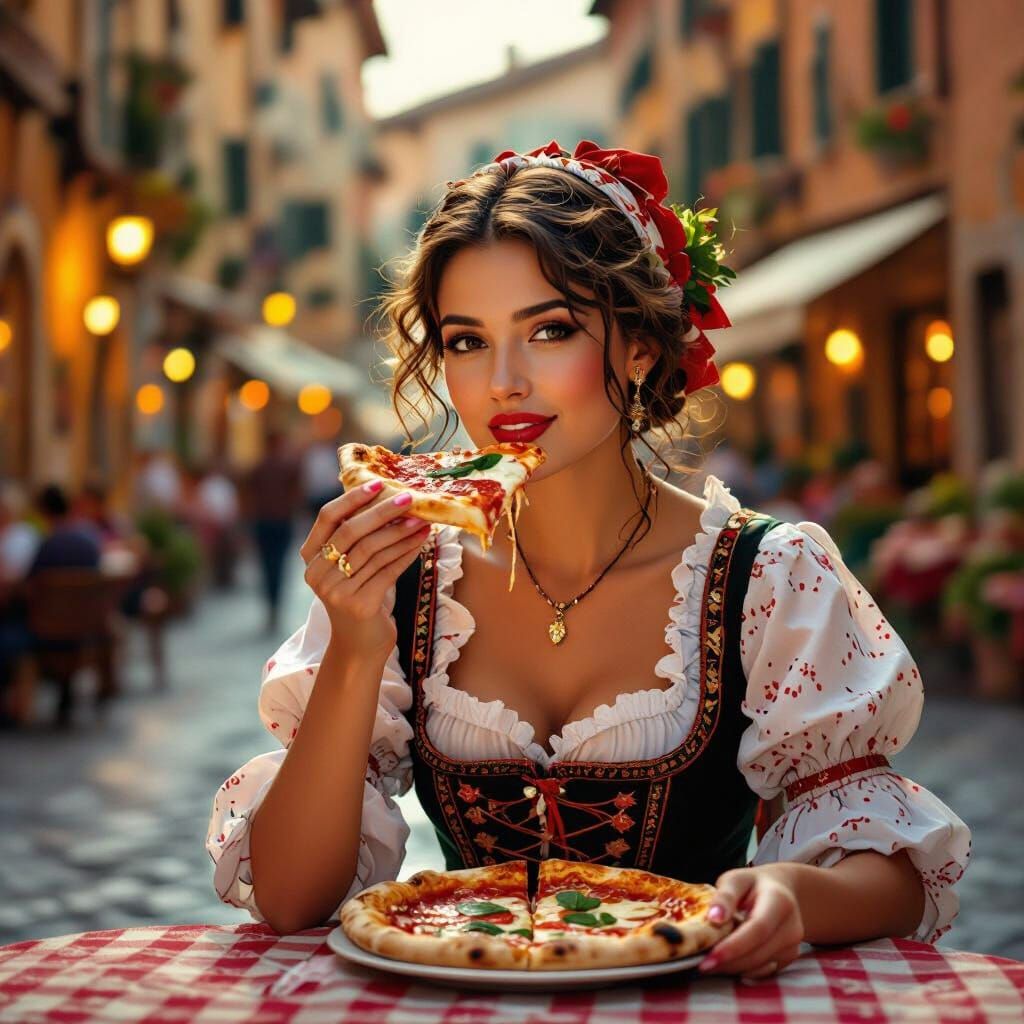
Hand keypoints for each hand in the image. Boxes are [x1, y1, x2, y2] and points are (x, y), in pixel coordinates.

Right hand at [299, 481, 431, 661]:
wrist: (360, 644)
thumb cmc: (359, 595)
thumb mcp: (349, 565)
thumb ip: (356, 537)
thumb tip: (388, 497)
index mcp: (310, 558)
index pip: (327, 518)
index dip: (352, 498)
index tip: (378, 484)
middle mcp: (317, 574)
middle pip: (351, 532)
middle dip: (383, 512)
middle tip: (409, 499)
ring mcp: (335, 592)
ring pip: (373, 551)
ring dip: (400, 532)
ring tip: (422, 520)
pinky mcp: (358, 605)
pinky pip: (387, 571)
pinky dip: (406, 554)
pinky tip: (421, 542)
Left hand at [698, 865, 804, 979]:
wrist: (781, 891)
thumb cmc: (753, 884)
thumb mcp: (736, 880)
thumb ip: (725, 896)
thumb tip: (714, 918)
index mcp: (780, 902)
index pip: (758, 929)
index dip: (734, 946)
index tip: (710, 957)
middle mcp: (792, 927)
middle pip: (759, 952)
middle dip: (729, 962)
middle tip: (702, 965)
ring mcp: (793, 945)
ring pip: (761, 965)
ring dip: (734, 968)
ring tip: (710, 963)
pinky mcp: (788, 958)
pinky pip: (764, 971)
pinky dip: (744, 970)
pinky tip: (727, 962)